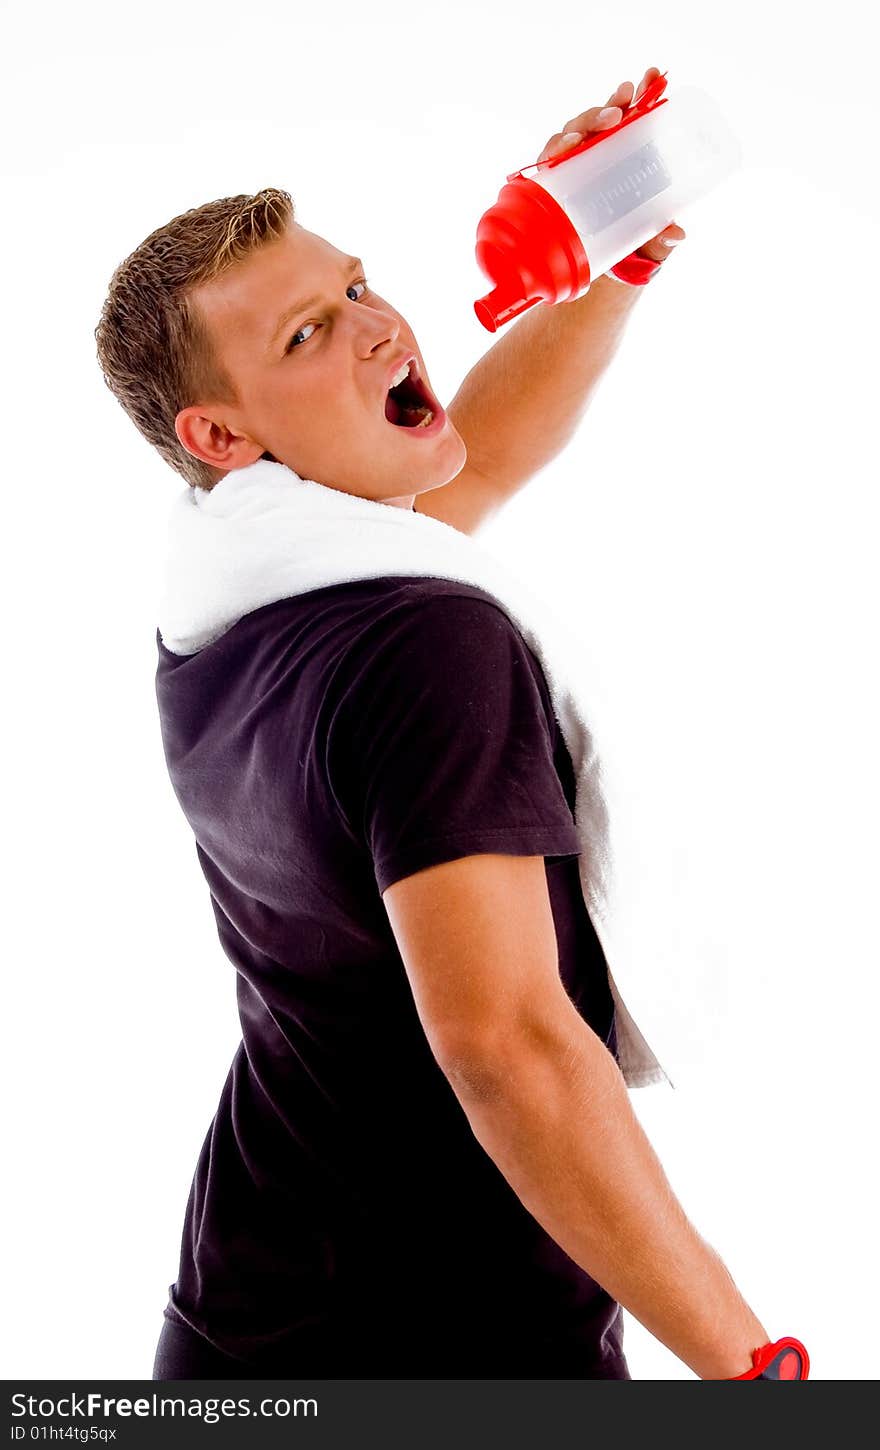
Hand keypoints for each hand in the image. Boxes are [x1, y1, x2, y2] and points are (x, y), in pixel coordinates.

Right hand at [536, 66, 685, 266]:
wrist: (597, 278)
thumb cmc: (629, 250)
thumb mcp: (650, 243)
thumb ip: (661, 240)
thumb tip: (676, 235)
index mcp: (627, 160)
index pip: (634, 118)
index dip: (643, 93)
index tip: (653, 75)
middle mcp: (599, 158)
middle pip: (603, 119)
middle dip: (611, 105)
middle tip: (620, 109)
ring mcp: (575, 169)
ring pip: (576, 132)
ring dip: (586, 122)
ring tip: (601, 124)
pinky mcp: (553, 185)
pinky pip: (550, 160)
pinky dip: (555, 149)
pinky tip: (566, 146)